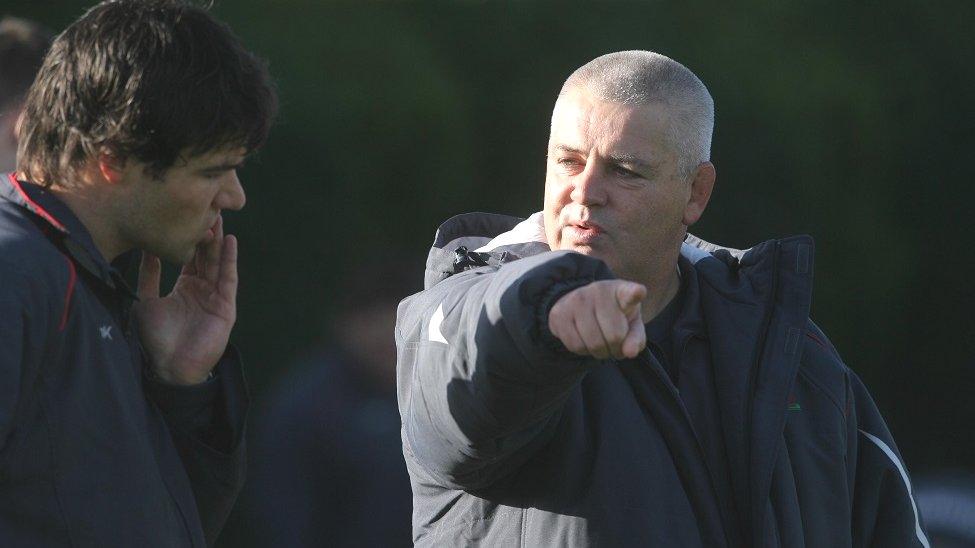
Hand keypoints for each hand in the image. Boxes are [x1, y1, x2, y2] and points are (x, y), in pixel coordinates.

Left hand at [133, 215, 237, 384]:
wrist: (168, 368)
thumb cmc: (154, 340)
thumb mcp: (145, 301)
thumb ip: (148, 276)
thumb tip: (145, 249)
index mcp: (185, 287)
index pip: (190, 256)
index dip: (188, 237)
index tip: (185, 215)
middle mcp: (203, 290)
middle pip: (206, 255)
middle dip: (206, 232)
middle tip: (205, 207)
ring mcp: (216, 297)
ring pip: (217, 262)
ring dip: (217, 240)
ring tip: (217, 217)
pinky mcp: (225, 307)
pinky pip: (228, 279)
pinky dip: (229, 260)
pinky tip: (229, 241)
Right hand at [548, 280, 646, 359]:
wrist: (581, 306)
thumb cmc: (614, 317)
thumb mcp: (631, 325)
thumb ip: (636, 339)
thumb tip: (629, 353)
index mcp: (621, 291)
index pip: (629, 293)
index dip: (635, 294)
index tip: (639, 292)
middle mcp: (598, 291)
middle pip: (614, 336)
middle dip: (616, 348)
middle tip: (614, 344)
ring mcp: (576, 300)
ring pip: (594, 344)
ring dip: (600, 352)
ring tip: (601, 343)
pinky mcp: (559, 313)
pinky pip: (576, 346)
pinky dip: (583, 351)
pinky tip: (585, 341)